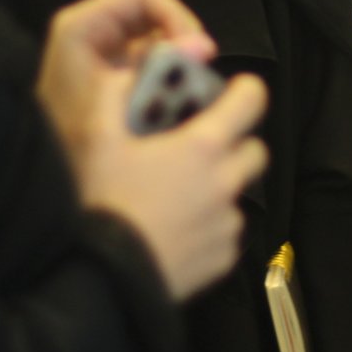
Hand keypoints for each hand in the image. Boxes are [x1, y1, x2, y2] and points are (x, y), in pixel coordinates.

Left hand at [37, 0, 214, 181]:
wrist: (43, 180)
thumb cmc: (63, 139)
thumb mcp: (116, 97)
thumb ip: (160, 65)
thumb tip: (199, 45)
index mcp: (80, 27)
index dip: (175, 14)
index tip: (196, 45)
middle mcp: (90, 36)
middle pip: (152, 16)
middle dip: (179, 42)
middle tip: (197, 68)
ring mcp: (103, 57)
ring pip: (155, 42)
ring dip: (176, 64)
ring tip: (185, 90)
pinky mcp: (113, 78)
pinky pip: (151, 66)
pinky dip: (168, 80)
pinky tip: (172, 103)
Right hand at [77, 65, 267, 301]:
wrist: (102, 280)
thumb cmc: (100, 201)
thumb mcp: (96, 137)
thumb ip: (114, 92)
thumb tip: (130, 72)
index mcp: (202, 146)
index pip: (251, 101)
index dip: (244, 90)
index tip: (233, 91)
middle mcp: (225, 183)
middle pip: (255, 150)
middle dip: (235, 142)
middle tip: (200, 147)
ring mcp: (227, 225)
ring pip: (239, 194)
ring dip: (219, 187)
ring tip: (178, 195)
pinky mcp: (223, 259)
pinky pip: (227, 232)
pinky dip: (210, 225)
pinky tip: (176, 228)